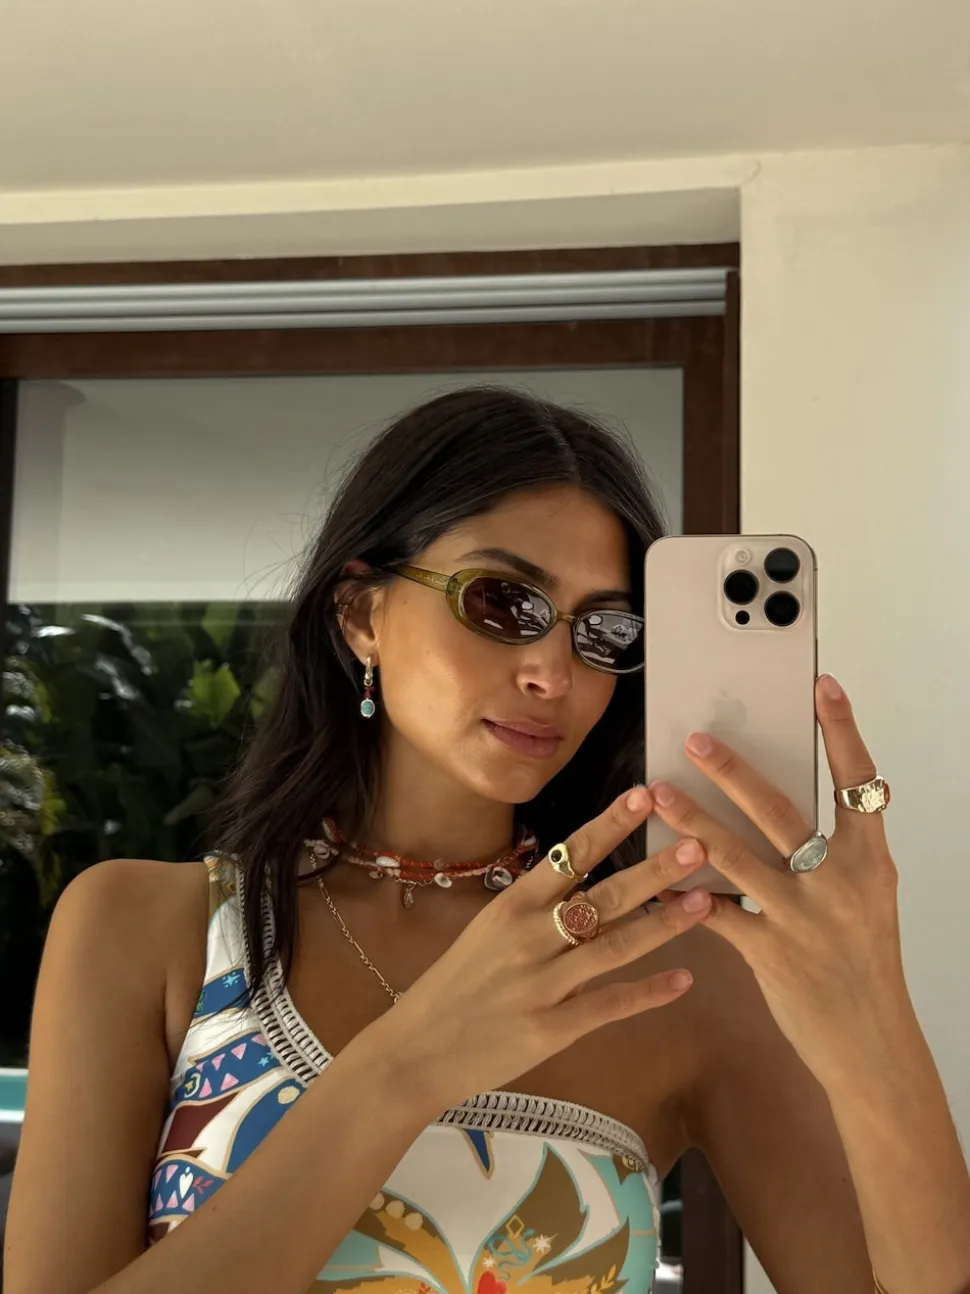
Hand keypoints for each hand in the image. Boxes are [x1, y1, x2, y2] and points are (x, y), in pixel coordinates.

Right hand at [379, 787, 713, 1111]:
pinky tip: (686, 980)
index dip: (609, 825)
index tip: (644, 795)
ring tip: (707, 901)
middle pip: (602, 896)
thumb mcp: (488, 931)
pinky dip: (649, 993)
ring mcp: (543, 984)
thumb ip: (536, 908)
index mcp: (512, 905)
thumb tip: (582, 873)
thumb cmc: (457, 983)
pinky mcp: (552, 1029)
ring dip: (665, 923)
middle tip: (700, 843)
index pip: (568, 854)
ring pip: (615, 947)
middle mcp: (529, 937)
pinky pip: (610, 1005)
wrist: (418, 1049)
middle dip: (654, 870)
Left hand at [650, 674, 905, 1089]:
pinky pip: (715, 912)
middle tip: (696, 738)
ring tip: (657, 791)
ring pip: (735, 857)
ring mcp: (802, 917)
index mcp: (868, 861)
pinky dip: (681, 894)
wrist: (872, 1043)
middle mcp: (838, 882)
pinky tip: (650, 877)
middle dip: (733, 771)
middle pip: (779, 811)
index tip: (824, 685)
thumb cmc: (865, 963)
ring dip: (691, 821)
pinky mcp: (769, 952)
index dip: (842, 731)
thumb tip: (805, 801)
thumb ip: (839, 850)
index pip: (858, 783)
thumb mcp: (866, 897)